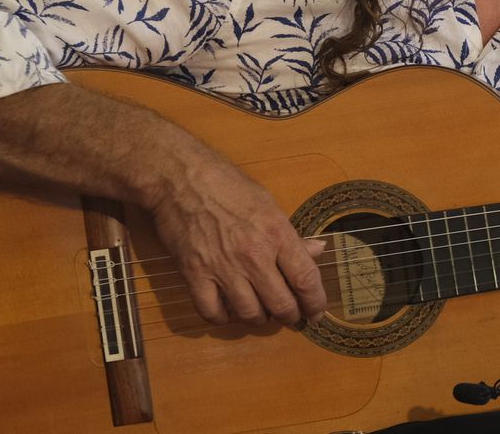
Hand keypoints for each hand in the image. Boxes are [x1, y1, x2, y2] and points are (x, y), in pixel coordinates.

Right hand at [146, 159, 328, 327]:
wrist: (182, 179)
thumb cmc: (228, 186)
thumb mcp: (269, 204)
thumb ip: (291, 235)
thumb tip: (317, 251)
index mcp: (276, 233)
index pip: (306, 279)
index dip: (315, 303)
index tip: (316, 312)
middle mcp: (253, 254)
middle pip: (281, 304)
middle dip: (290, 316)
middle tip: (290, 315)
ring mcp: (223, 267)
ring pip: (249, 314)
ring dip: (259, 319)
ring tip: (260, 312)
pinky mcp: (194, 274)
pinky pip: (212, 312)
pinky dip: (223, 318)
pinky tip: (228, 310)